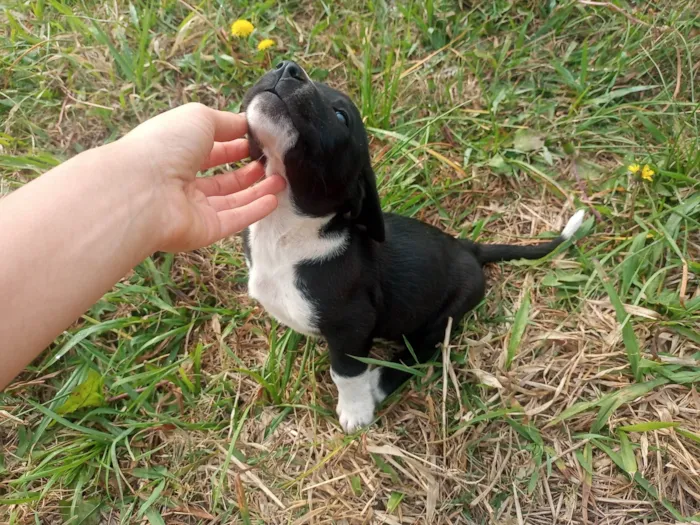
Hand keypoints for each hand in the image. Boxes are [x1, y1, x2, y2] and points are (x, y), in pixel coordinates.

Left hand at [120, 103, 284, 251]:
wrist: (142, 190)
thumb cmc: (166, 146)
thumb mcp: (199, 118)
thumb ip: (226, 122)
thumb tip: (247, 124)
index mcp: (176, 152)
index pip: (211, 150)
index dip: (236, 145)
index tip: (261, 142)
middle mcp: (183, 182)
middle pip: (222, 179)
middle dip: (249, 171)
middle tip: (274, 163)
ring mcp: (193, 209)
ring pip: (232, 200)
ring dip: (257, 190)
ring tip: (282, 179)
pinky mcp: (205, 231)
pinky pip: (235, 220)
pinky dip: (255, 211)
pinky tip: (274, 200)